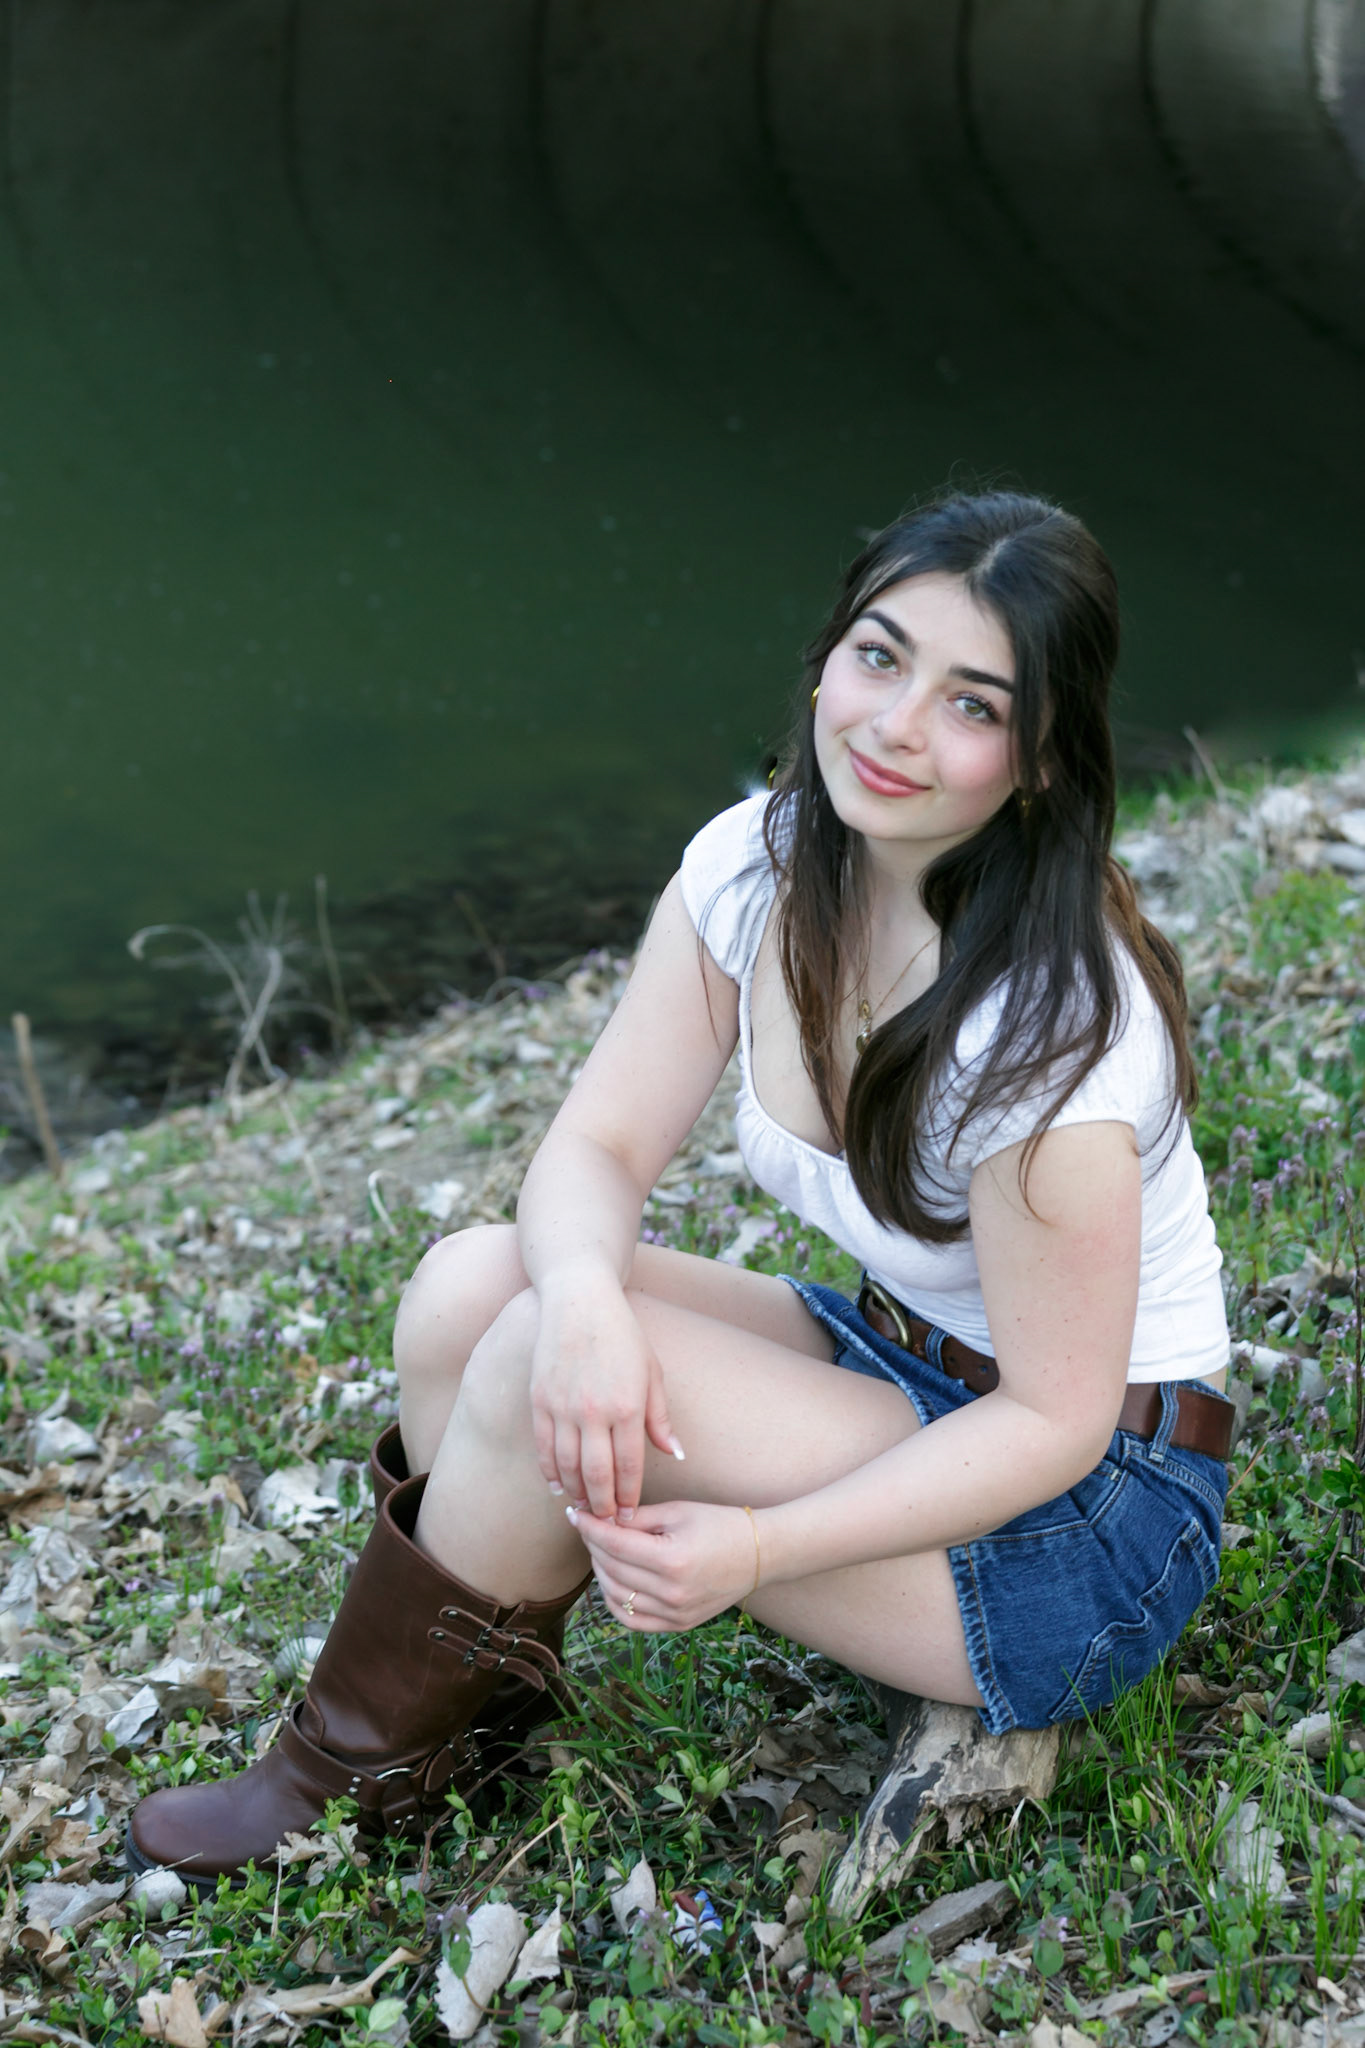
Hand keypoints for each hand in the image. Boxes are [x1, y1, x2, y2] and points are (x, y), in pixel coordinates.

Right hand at [529, 1282, 682, 1520]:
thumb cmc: (623, 1336)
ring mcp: (563, 1407)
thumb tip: (674, 1454)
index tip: (629, 1515)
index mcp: (628, 1406)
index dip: (629, 1496)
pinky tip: (557, 1485)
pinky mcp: (540, 1400)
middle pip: (597, 1475)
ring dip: (576, 1493)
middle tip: (607, 1522)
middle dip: (603, 1504)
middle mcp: (594, 1411)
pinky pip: (543, 1447)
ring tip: (584, 1508)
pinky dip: (549, 1471)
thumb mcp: (652, 1373)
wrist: (579, 1301)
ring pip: (568, 1466)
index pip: (629, 1466)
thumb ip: (660, 1418)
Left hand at [567, 1499, 759, 1632]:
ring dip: (600, 1571)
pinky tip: (612, 1579)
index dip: (589, 1527)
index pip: (614, 1543)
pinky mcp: (678, 1625)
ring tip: (602, 1549)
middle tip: (589, 1526)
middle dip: (592, 1545)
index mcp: (673, 1559)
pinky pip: (631, 1620)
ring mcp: (675, 1614)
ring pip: (615, 1596)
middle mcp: (672, 1592)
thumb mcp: (677, 1512)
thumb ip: (635, 1517)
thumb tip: (597, 1517)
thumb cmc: (720, 1524)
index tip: (574, 1513)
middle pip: (611, 1569)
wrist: (760, 1554)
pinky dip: (614, 1601)